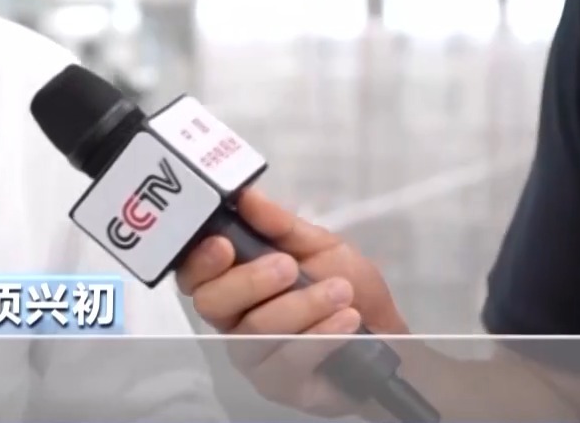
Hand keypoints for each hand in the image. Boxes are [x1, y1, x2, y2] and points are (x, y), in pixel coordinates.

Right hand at [176, 189, 408, 416]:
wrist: (387, 335)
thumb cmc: (347, 287)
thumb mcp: (319, 245)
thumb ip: (280, 224)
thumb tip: (246, 195)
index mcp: (230, 279)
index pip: (192, 272)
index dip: (199, 260)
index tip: (223, 244)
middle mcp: (231, 318)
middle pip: (211, 302)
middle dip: (249, 281)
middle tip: (289, 267)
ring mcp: (250, 354)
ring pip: (253, 331)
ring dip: (300, 307)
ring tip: (340, 292)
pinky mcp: (277, 384)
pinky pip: (286, 360)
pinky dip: (319, 336)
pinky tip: (346, 320)